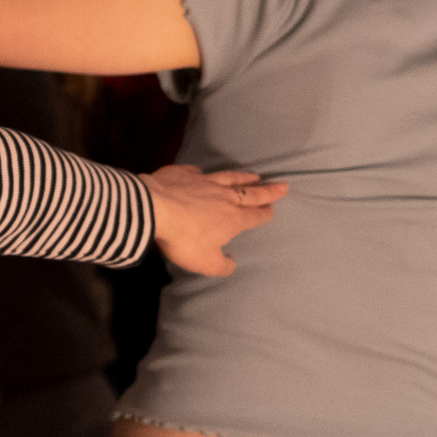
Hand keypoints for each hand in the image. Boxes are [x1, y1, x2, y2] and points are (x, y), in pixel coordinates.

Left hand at [146, 164, 285, 276]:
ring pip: (228, 178)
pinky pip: (194, 172)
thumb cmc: (184, 238)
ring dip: (243, 177)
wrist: (154, 209)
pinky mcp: (181, 174)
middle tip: (282, 185)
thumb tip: (231, 263)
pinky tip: (201, 172)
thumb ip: (222, 265)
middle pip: (250, 193)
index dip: (265, 213)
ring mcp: (202, 182)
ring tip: (254, 175)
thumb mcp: (206, 262)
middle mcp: (222, 197)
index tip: (273, 209)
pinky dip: (200, 173)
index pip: (254, 215)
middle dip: (267, 191)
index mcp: (232, 218)